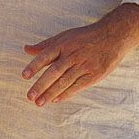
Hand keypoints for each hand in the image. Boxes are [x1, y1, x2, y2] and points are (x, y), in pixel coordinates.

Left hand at [21, 3, 138, 105]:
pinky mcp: (94, 75)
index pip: (46, 56)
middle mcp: (73, 55)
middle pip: (54, 72)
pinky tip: (56, 100)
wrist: (113, 36)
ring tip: (39, 103)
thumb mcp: (65, 37)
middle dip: (41, 85)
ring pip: (65, 81)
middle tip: (30, 97)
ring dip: (51, 93)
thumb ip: (45, 45)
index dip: (35, 66)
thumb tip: (26, 49)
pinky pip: (78, 86)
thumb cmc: (85, 37)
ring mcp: (84, 65)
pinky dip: (66, 93)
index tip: (25, 76)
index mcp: (64, 44)